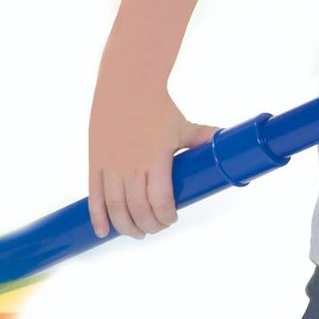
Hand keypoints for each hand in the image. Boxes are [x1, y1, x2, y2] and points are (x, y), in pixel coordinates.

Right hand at [88, 83, 218, 238]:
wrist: (125, 85)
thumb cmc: (158, 107)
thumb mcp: (183, 126)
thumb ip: (202, 138)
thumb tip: (225, 140)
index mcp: (155, 160)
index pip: (159, 202)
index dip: (166, 216)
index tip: (173, 217)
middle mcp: (131, 166)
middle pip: (137, 210)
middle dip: (149, 226)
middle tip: (157, 227)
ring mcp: (110, 166)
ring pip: (115, 208)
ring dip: (126, 227)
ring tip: (137, 232)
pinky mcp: (95, 163)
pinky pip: (94, 196)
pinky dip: (98, 217)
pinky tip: (103, 232)